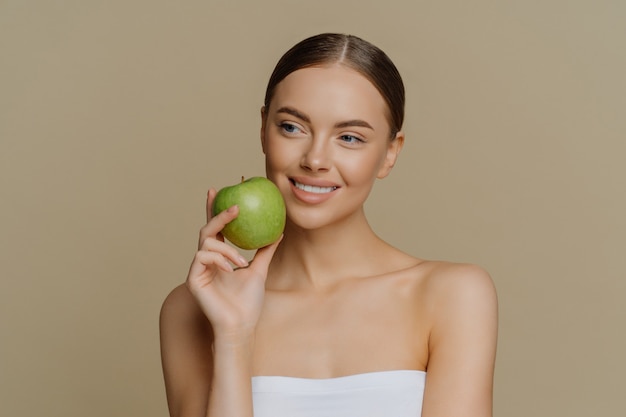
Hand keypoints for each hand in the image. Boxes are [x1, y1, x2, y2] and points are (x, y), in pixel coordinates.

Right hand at [185, 188, 280, 340]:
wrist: (241, 325)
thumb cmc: (249, 302)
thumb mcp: (260, 270)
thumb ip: (265, 251)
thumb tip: (279, 231)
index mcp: (219, 257)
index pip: (216, 229)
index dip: (214, 209)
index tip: (217, 190)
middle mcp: (207, 260)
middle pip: (207, 230)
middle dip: (218, 215)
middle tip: (235, 207)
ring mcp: (198, 269)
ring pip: (207, 242)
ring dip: (227, 249)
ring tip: (241, 262)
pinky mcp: (192, 278)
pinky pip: (202, 257)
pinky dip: (219, 259)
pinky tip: (231, 268)